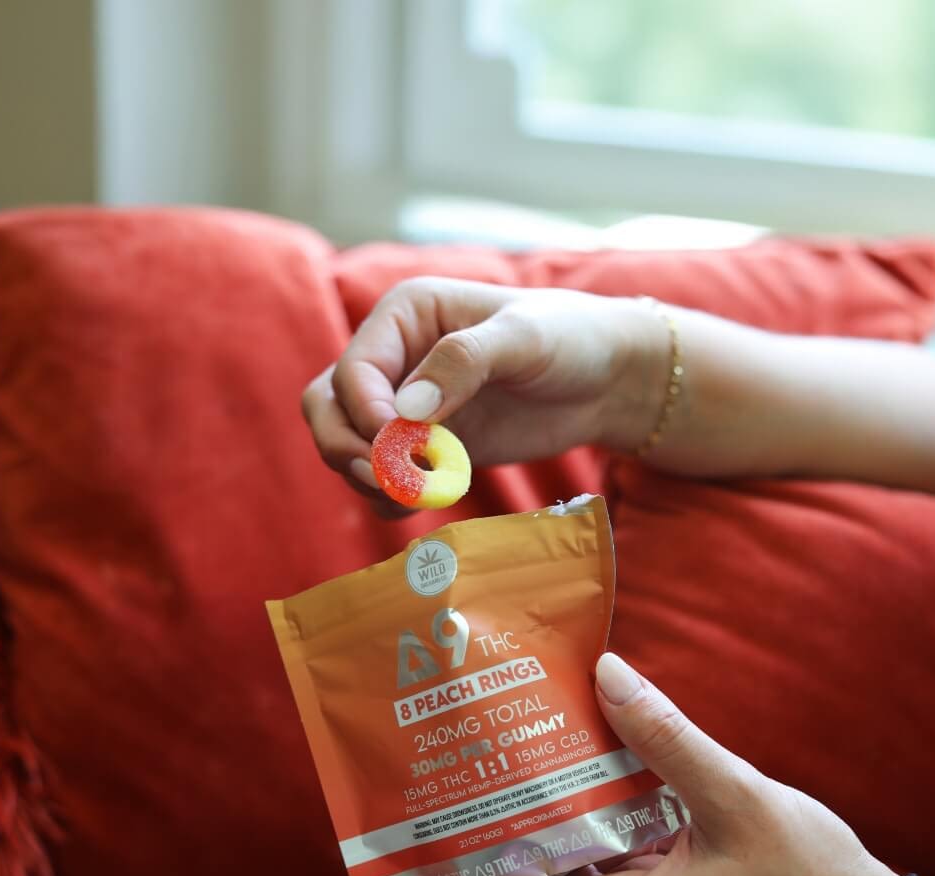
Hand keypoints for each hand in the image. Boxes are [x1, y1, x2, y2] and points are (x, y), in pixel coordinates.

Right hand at [302, 278, 665, 507]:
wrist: (606, 380)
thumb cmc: (571, 339)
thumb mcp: (525, 338)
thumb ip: (464, 362)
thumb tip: (405, 409)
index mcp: (405, 315)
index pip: (353, 370)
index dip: (364, 413)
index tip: (396, 446)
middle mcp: (394, 358)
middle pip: (328, 409)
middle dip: (346, 448)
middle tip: (386, 480)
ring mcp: (405, 406)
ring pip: (346, 446)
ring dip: (367, 478)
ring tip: (418, 493)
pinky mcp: (425, 447)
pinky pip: (381, 478)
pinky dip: (389, 497)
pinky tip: (425, 501)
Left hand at [366, 653, 901, 875]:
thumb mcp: (737, 800)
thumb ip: (669, 737)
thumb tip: (604, 673)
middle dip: (465, 866)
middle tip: (415, 821)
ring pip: (562, 872)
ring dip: (520, 839)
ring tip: (474, 790)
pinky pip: (605, 856)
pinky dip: (578, 822)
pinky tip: (568, 776)